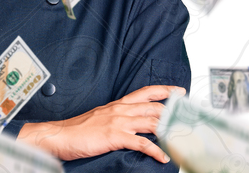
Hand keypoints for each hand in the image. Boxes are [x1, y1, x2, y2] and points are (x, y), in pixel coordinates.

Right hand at [16, 85, 184, 162]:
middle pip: (154, 107)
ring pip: (151, 122)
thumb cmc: (78, 130)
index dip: (164, 91)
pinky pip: (141, 142)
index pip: (146, 92)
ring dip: (169, 130)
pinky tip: (163, 157)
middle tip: (188, 117)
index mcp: (117, 105)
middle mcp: (121, 110)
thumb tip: (131, 123)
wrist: (59, 136)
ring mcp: (118, 122)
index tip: (179, 92)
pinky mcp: (115, 136)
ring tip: (182, 138)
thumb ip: (116, 118)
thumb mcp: (100, 118)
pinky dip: (155, 150)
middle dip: (174, 112)